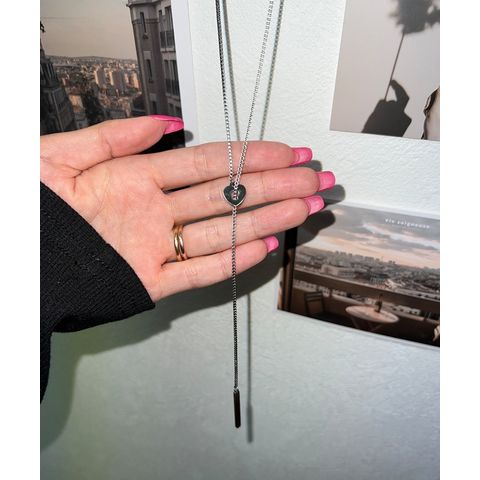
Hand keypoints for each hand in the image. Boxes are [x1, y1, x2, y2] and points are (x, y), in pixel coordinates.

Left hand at [40, 116, 334, 301]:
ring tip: (302, 206)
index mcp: (134, 179)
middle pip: (226, 195)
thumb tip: (163, 123)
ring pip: (221, 231)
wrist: (13, 264)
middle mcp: (153, 212)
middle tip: (313, 178)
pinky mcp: (148, 282)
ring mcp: (155, 247)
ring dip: (265, 218)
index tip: (286, 152)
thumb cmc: (29, 213)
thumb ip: (111, 136)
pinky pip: (197, 272)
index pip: (207, 163)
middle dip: (275, 185)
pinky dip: (229, 262)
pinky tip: (260, 245)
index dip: (250, 156)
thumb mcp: (58, 157)